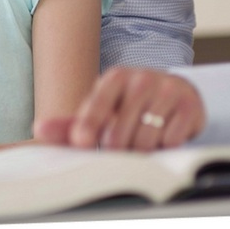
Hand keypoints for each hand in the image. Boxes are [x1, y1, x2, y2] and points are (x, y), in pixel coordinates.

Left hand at [33, 67, 204, 150]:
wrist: (177, 95)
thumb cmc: (132, 106)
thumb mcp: (104, 110)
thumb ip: (72, 123)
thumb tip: (39, 130)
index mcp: (116, 77)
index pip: (98, 104)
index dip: (88, 125)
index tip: (81, 141)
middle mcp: (142, 79)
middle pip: (120, 132)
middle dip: (116, 148)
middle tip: (120, 146)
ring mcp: (168, 90)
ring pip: (145, 141)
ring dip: (141, 151)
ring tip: (143, 140)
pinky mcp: (190, 106)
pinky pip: (171, 142)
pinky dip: (165, 148)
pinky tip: (164, 136)